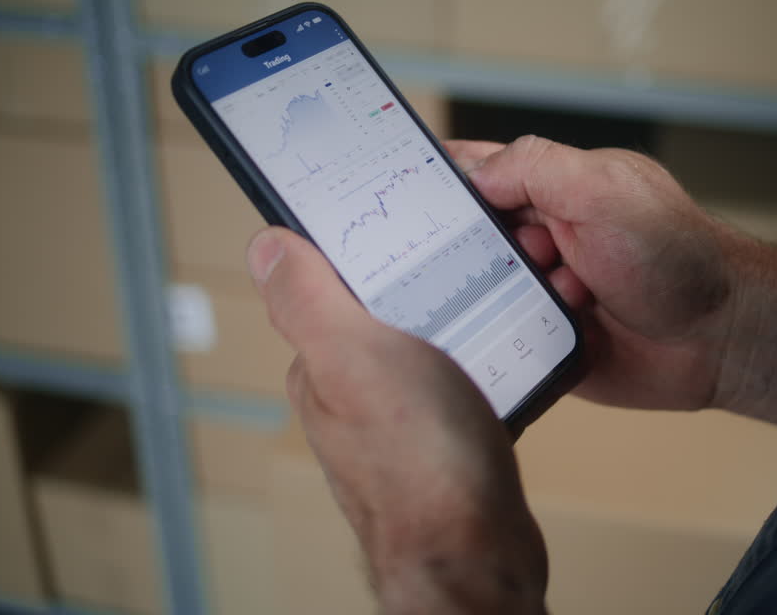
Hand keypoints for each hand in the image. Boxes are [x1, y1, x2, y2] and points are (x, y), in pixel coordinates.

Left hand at [247, 227, 547, 614]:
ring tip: (498, 304)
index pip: (333, 285)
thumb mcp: (354, 356)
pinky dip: (492, 364)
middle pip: (389, 312)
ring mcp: (402, 422)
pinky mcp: (450, 443)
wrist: (478, 555)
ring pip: (434, 346)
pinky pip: (470, 383)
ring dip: (465, 323)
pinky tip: (512, 356)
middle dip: (426, 284)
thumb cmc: (418, 465)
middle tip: (467, 259)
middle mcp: (355, 396)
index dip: (366, 248)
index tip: (406, 221)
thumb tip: (264, 247)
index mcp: (322, 368)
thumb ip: (307, 300)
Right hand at [448, 135, 752, 411]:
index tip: (402, 191)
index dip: (434, 178)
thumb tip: (471, 174)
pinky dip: (505, 338)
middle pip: (461, 237)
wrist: (723, 339)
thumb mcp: (604, 191)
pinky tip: (550, 329)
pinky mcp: (542, 341)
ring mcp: (538, 290)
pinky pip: (496, 340)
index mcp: (550, 187)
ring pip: (473, 293)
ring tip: (569, 293)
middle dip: (468, 248)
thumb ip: (533, 168)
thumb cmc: (679, 258)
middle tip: (521, 251)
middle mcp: (538, 237)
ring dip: (503, 295)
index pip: (473, 171)